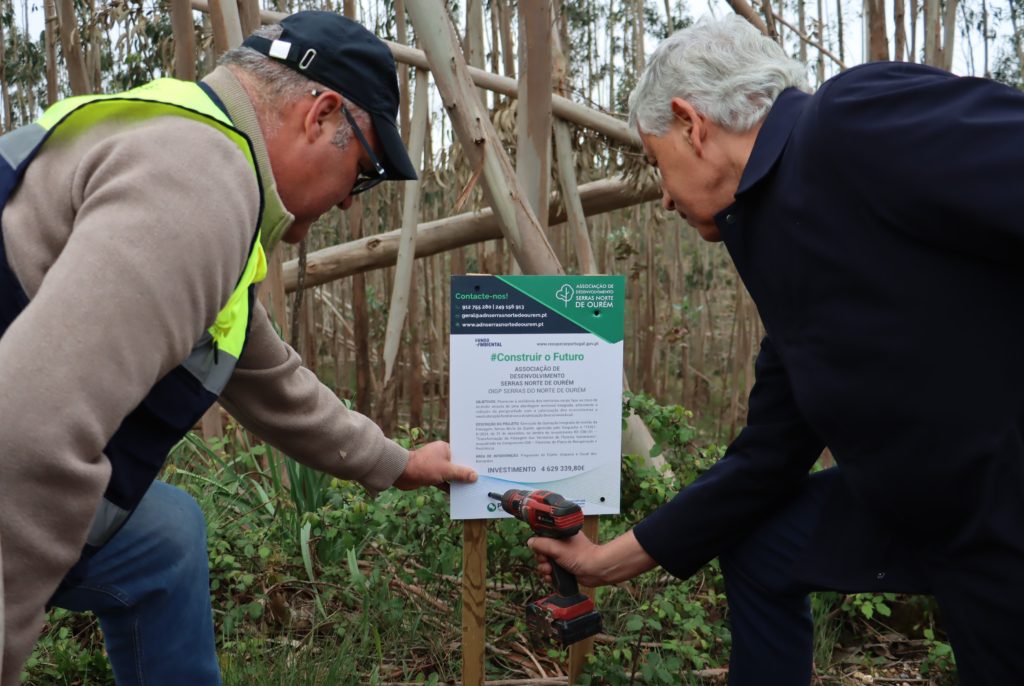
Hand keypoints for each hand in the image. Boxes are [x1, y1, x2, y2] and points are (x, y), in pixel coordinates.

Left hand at [392, 440, 476, 491]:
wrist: (401, 473)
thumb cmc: (424, 467)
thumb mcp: (446, 470)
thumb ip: (461, 473)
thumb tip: (475, 476)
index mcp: (445, 448)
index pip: (462, 453)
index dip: (472, 460)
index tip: (483, 466)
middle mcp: (441, 455)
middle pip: (458, 465)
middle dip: (467, 472)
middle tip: (481, 479)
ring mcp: (436, 466)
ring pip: (451, 474)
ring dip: (459, 481)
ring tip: (472, 488)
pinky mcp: (431, 476)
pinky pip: (444, 482)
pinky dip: (450, 487)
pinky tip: (459, 495)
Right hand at [527, 530, 656, 588]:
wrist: (596, 570)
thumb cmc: (581, 555)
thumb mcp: (557, 547)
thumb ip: (542, 544)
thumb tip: (530, 542)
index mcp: (560, 536)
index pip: (542, 539)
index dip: (538, 546)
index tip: (540, 551)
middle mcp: (561, 546)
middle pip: (541, 553)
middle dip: (542, 560)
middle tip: (548, 562)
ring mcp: (563, 558)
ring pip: (545, 564)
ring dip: (545, 570)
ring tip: (551, 572)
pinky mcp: (565, 570)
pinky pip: (551, 573)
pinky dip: (550, 577)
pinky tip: (552, 579)